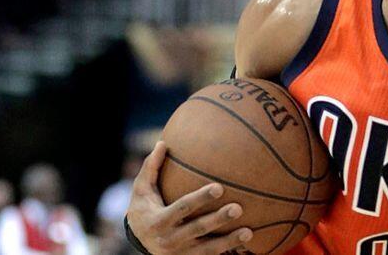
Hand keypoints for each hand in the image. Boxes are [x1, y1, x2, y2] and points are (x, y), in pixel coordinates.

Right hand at [126, 141, 253, 254]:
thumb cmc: (143, 208)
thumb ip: (151, 167)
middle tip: (238, 208)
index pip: (182, 208)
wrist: (138, 241)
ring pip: (208, 249)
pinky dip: (227, 250)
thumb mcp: (141, 189)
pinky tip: (244, 242)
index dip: (201, 199)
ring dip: (229, 241)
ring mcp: (180, 253)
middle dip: (218, 219)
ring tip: (248, 231)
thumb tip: (162, 142)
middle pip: (198, 229)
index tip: (219, 187)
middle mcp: (169, 240)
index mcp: (159, 221)